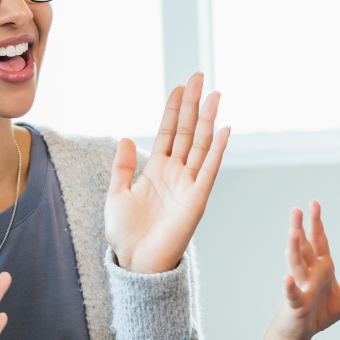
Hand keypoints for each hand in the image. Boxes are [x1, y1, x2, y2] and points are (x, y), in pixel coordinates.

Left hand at [105, 73, 230, 274]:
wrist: (136, 262)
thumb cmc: (126, 234)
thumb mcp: (116, 194)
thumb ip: (122, 167)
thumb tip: (126, 138)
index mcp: (156, 170)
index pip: (168, 132)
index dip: (173, 109)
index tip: (179, 87)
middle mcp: (175, 173)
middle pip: (186, 131)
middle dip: (193, 104)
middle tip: (199, 77)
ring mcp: (188, 184)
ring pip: (200, 144)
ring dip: (207, 119)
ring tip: (214, 95)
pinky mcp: (197, 198)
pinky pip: (209, 169)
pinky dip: (217, 149)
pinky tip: (223, 129)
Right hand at [253, 202, 339, 339]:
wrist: (299, 333)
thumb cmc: (316, 314)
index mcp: (320, 269)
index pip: (318, 243)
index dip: (316, 224)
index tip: (314, 204)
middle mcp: (308, 275)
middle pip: (303, 248)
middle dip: (300, 228)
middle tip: (297, 209)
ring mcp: (300, 288)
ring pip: (295, 266)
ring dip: (294, 249)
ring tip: (292, 232)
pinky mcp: (295, 305)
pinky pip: (293, 294)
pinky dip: (290, 287)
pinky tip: (286, 279)